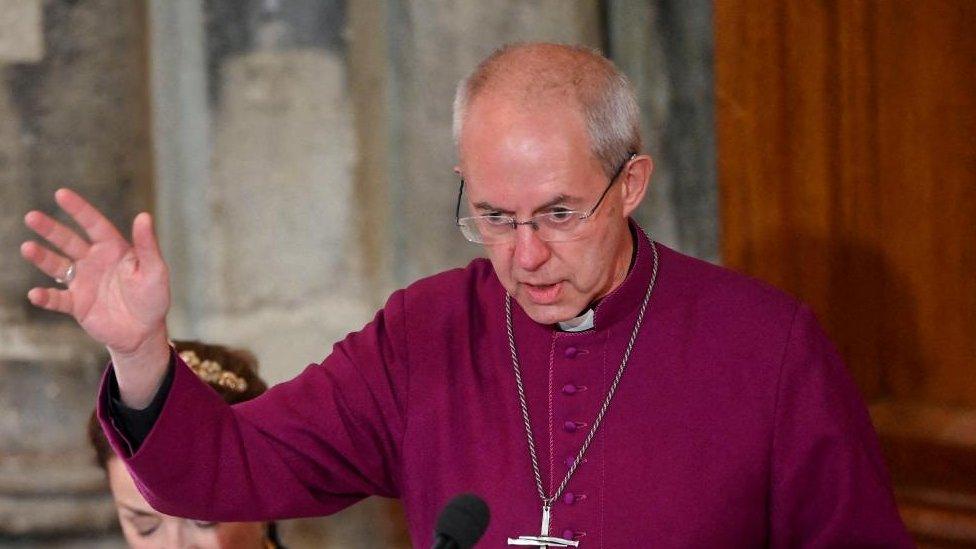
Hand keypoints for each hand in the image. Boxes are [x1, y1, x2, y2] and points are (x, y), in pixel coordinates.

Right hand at [21, 189, 170, 405]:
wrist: (144, 331)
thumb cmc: (152, 297)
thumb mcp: (155, 270)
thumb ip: (147, 245)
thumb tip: (144, 216)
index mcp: (113, 249)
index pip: (94, 224)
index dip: (78, 209)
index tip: (61, 194)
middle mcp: (94, 261)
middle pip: (68, 241)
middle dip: (50, 229)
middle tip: (32, 216)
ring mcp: (83, 282)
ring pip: (57, 266)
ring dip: (42, 258)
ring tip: (27, 248)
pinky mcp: (77, 305)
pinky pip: (57, 299)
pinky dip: (46, 297)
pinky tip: (35, 294)